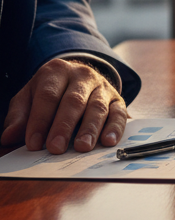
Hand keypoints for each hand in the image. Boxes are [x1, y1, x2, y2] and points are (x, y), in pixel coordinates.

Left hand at [1, 58, 128, 153]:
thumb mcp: (29, 97)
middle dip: (64, 126)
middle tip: (55, 148)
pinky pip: (119, 113)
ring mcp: (103, 86)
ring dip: (90, 129)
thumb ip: (19, 116)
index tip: (33, 144)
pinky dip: (115, 128)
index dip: (40, 120)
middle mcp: (82, 76)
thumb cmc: (50, 92)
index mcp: (57, 72)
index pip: (47, 96)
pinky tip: (108, 141)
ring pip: (97, 107)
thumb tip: (8, 137)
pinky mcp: (118, 99)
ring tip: (82, 147)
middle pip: (73, 101)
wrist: (78, 77)